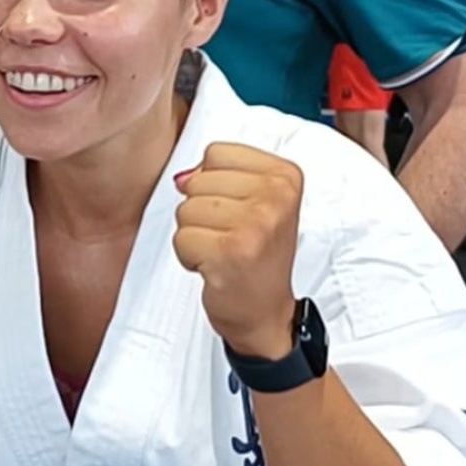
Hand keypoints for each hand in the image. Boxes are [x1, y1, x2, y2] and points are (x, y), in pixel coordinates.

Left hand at [173, 143, 301, 357]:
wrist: (265, 312)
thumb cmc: (258, 256)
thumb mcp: (254, 202)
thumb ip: (219, 175)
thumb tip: (182, 177)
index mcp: (285, 175)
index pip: (216, 153)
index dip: (213, 184)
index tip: (238, 210)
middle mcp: (276, 196)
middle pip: (197, 181)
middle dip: (201, 212)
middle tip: (230, 236)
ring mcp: (256, 223)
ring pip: (185, 209)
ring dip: (195, 234)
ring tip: (222, 251)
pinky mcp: (231, 251)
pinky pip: (181, 237)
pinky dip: (189, 256)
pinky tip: (215, 267)